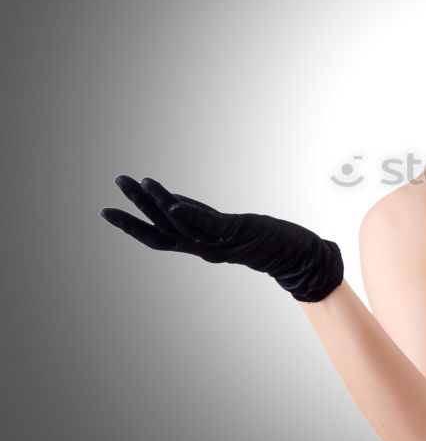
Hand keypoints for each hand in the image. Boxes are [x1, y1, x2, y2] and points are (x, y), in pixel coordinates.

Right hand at [100, 175, 342, 302]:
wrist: (301, 259)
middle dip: (135, 209)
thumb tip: (175, 204)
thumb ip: (201, 218)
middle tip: (116, 184)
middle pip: (162, 229)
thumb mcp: (228, 228)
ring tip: (137, 181)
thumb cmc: (269, 242)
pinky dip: (189, 215)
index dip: (133, 225)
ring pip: (180, 224)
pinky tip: (172, 203)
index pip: (159, 237)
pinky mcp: (238, 234)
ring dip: (157, 202)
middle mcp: (206, 248)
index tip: (109, 210)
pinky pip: (208, 225)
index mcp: (202, 246)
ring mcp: (221, 243)